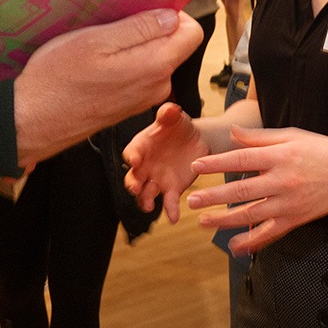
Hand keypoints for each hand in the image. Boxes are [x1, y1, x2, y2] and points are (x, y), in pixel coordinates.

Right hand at [13, 9, 203, 165]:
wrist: (32, 121)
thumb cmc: (57, 80)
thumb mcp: (95, 41)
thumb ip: (139, 28)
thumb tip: (171, 17)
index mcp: (155, 67)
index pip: (191, 32)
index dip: (172, 13)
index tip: (142, 7)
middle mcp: (157, 86)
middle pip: (172, 44)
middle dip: (149, 27)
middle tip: (112, 21)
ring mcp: (143, 98)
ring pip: (153, 57)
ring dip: (132, 44)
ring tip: (99, 40)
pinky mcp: (128, 104)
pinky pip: (138, 73)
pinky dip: (123, 60)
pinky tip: (95, 59)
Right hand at [122, 102, 208, 222]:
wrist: (195, 140)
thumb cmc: (178, 127)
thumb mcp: (175, 117)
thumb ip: (169, 114)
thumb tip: (170, 109)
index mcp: (142, 146)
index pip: (132, 152)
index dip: (132, 156)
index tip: (134, 159)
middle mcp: (145, 166)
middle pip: (133, 178)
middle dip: (132, 184)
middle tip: (134, 188)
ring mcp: (156, 180)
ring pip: (145, 194)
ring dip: (145, 201)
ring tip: (149, 207)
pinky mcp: (172, 189)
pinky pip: (169, 202)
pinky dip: (170, 210)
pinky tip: (173, 218)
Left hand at [184, 125, 327, 254]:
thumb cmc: (322, 151)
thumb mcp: (293, 135)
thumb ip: (260, 137)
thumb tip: (232, 132)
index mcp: (280, 156)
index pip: (242, 159)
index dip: (217, 164)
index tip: (196, 167)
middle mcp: (282, 181)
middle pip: (242, 190)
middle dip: (214, 196)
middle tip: (192, 200)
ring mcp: (288, 203)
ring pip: (251, 214)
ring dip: (225, 220)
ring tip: (203, 221)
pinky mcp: (295, 219)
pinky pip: (269, 233)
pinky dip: (252, 242)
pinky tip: (234, 247)